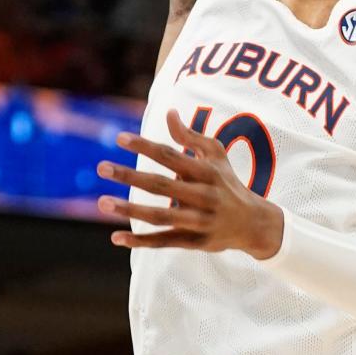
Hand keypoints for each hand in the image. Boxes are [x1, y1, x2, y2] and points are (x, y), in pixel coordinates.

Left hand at [96, 108, 284, 258]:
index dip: (144, 146)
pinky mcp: (194, 242)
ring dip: (129, 211)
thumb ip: (190, 136)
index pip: (170, 156)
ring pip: (160, 216)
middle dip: (129, 176)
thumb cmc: (228, 182)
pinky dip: (140, 241)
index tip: (119, 138)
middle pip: (160, 185)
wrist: (254, 223)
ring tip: (102, 202)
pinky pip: (164, 241)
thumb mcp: (216, 155)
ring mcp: (198, 221)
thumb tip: (169, 112)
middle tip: (101, 167)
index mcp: (206, 171)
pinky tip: (116, 237)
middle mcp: (202, 196)